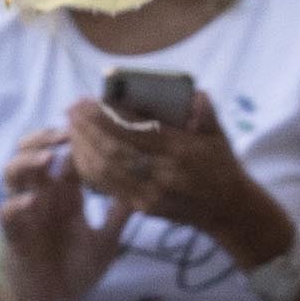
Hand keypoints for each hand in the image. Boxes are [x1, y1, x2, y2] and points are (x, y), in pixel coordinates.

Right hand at [0, 129, 116, 300]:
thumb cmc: (75, 269)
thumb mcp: (107, 241)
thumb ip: (119, 216)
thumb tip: (146, 191)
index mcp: (62, 195)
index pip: (62, 155)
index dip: (71, 139)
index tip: (91, 127)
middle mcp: (41, 197)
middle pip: (30, 154)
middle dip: (43, 139)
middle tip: (66, 134)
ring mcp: (25, 213)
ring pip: (11, 175)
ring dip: (26, 163)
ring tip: (47, 158)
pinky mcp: (14, 235)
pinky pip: (7, 213)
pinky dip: (17, 204)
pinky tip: (32, 201)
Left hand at [63, 89, 296, 268]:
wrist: (228, 208)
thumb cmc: (221, 164)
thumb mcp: (218, 135)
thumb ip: (204, 113)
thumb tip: (192, 92)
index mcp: (182, 151)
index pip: (136, 131)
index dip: (108, 116)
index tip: (89, 100)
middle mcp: (164, 173)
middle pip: (115, 149)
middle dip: (88, 127)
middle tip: (72, 109)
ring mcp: (151, 193)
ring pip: (105, 169)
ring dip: (83, 146)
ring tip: (71, 126)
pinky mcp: (142, 206)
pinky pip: (106, 186)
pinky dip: (88, 167)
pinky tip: (78, 150)